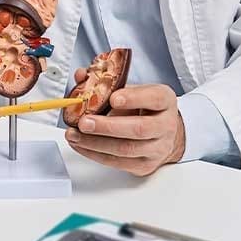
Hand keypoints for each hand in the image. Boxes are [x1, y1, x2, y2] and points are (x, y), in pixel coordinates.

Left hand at [64, 71, 185, 176]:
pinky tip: (81, 145)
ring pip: (127, 149)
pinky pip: (119, 162)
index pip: (154, 98)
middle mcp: (165, 125)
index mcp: (164, 100)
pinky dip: (95, 154)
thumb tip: (81, 75)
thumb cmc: (143, 108)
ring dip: (95, 143)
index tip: (113, 98)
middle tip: (84, 122)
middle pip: (139, 129)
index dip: (133, 98)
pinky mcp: (145, 165)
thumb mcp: (130, 89)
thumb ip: (105, 82)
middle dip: (107, 127)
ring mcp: (157, 148)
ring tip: (75, 135)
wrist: (160, 132)